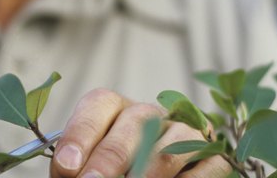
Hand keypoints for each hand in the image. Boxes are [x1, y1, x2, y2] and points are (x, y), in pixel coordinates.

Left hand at [49, 89, 230, 177]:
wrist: (141, 172)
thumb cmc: (105, 169)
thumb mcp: (86, 164)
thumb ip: (75, 167)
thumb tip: (68, 172)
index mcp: (112, 107)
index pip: (98, 105)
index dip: (80, 135)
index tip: (66, 166)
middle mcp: (148, 113)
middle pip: (133, 126)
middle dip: (109, 160)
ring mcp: (182, 131)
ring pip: (170, 147)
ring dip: (148, 172)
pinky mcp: (210, 153)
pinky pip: (205, 165)